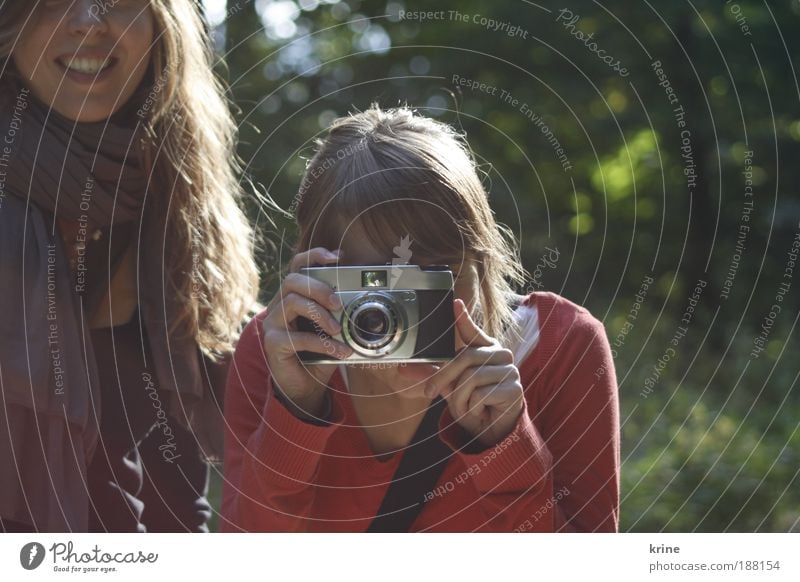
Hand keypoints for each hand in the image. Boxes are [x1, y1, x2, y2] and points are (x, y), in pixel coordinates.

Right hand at [261, 247, 352, 415]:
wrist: (304, 387)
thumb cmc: (319, 354)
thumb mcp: (334, 330)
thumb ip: (343, 315)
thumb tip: (369, 303)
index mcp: (294, 295)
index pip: (298, 265)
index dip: (315, 256)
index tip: (337, 258)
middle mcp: (279, 305)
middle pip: (293, 280)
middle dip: (319, 288)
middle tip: (338, 303)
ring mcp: (273, 324)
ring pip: (292, 303)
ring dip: (320, 314)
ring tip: (338, 329)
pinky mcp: (273, 344)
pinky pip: (296, 337)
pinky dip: (322, 344)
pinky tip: (340, 352)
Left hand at [425, 299, 523, 446]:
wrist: (491, 429)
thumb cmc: (473, 402)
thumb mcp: (449, 387)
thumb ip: (431, 375)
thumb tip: (404, 370)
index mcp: (485, 349)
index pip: (473, 331)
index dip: (464, 319)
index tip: (455, 303)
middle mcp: (500, 355)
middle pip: (464, 358)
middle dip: (443, 377)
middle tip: (429, 392)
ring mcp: (509, 370)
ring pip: (471, 378)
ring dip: (460, 398)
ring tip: (465, 406)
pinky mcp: (514, 389)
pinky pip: (481, 394)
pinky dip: (472, 407)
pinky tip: (479, 411)